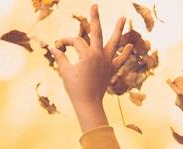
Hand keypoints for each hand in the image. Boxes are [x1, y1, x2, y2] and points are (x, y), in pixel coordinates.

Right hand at [51, 5, 129, 130]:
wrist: (88, 104)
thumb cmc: (75, 89)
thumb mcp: (65, 72)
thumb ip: (60, 58)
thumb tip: (52, 47)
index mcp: (87, 55)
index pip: (76, 42)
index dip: (66, 42)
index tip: (59, 46)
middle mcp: (99, 55)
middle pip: (96, 32)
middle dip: (95, 18)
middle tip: (95, 6)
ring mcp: (107, 62)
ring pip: (114, 43)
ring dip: (118, 30)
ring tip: (123, 18)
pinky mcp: (111, 71)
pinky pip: (120, 60)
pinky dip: (125, 53)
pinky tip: (130, 46)